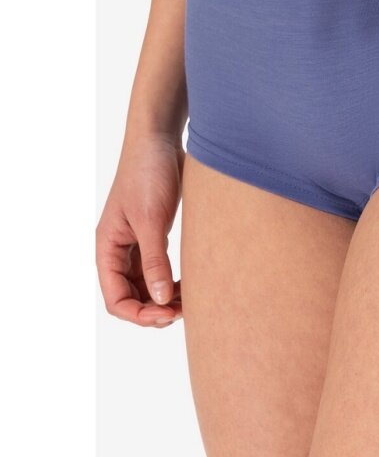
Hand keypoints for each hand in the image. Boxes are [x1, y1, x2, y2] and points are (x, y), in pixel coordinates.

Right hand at [96, 134, 183, 327]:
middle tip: (185, 311)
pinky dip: (174, 282)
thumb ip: (155, 261)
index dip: (140, 314)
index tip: (168, 315)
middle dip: (155, 310)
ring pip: (147, 287)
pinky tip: (193, 284)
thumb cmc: (148, 175)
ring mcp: (137, 244)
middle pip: (131, 297)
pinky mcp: (155, 236)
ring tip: (192, 300)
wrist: (160, 141)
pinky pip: (160, 271)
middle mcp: (118, 250)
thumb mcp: (152, 221)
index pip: (116, 299)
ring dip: (166, 299)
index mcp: (107, 248)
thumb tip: (161, 301)